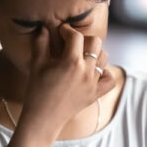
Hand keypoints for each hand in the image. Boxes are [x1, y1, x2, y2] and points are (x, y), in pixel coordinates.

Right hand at [17, 24, 115, 140]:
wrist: (43, 118)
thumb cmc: (37, 90)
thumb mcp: (36, 64)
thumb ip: (40, 42)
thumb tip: (44, 28)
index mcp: (71, 62)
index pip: (75, 36)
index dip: (67, 30)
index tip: (61, 31)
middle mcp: (86, 71)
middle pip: (96, 42)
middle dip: (84, 39)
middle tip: (72, 44)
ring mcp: (93, 83)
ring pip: (104, 58)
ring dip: (94, 53)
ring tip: (81, 56)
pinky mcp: (96, 94)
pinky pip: (109, 79)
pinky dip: (105, 73)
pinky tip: (94, 71)